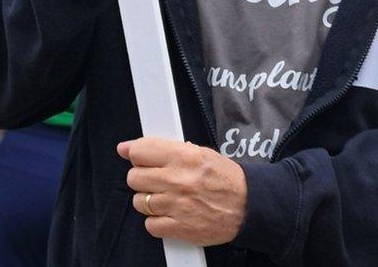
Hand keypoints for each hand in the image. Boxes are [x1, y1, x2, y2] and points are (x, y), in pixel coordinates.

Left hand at [117, 137, 246, 245]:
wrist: (247, 206)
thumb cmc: (223, 177)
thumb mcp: (198, 152)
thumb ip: (164, 149)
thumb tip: (130, 148)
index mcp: (182, 156)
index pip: (139, 152)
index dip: (135, 154)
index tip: (135, 156)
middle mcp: (176, 180)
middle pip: (134, 178)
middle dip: (141, 177)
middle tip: (154, 178)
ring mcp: (176, 206)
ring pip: (139, 202)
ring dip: (148, 199)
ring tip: (164, 196)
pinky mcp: (179, 228)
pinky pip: (150, 225)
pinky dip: (156, 221)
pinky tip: (168, 213)